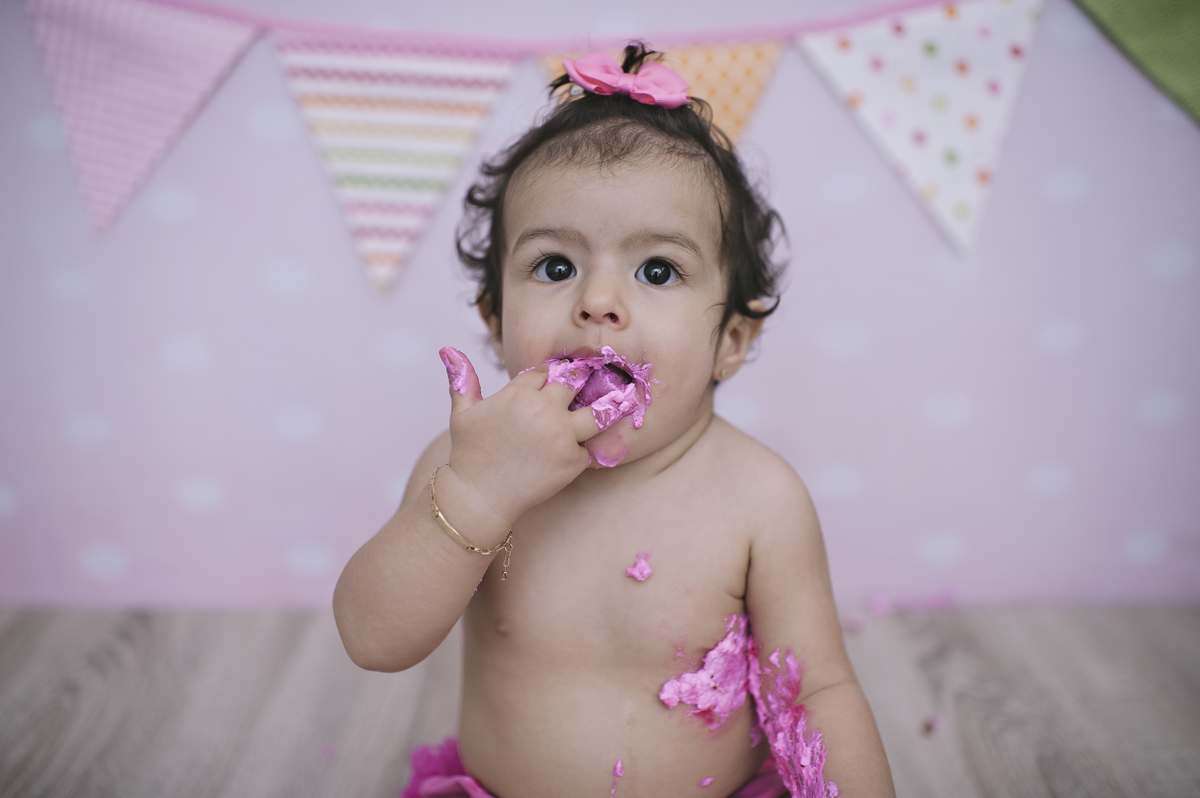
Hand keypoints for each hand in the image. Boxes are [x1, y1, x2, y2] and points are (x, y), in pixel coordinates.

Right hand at [438, 347, 600, 527]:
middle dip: (577, 384)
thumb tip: (448, 349)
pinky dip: (585, 448)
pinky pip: (589, 448)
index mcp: (519, 394)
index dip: (549, 377)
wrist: (479, 497)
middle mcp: (544, 410)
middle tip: (584, 386)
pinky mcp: (573, 461)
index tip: (554, 382)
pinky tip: (579, 449)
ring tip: (619, 404)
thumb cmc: (469, 453)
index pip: (545, 372)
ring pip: (597, 413)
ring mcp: (562, 436)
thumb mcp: (462, 413)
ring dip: (606, 408)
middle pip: (574, 383)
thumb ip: (463, 379)